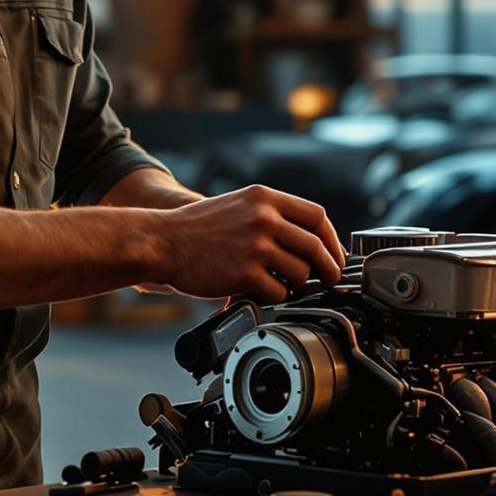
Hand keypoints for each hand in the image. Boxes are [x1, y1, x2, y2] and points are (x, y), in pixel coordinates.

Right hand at [144, 185, 345, 303]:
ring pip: (301, 272)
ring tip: (286, 285)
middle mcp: (264, 218)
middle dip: (329, 268)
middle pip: (316, 246)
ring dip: (299, 284)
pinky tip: (265, 292)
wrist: (163, 241)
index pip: (317, 216)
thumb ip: (271, 215)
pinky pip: (279, 291)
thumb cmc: (197, 228)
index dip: (331, 239)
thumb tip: (307, 238)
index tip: (333, 254)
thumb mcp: (238, 205)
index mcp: (264, 198)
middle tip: (330, 278)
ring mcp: (256, 246)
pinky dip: (277, 296)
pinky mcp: (246, 273)